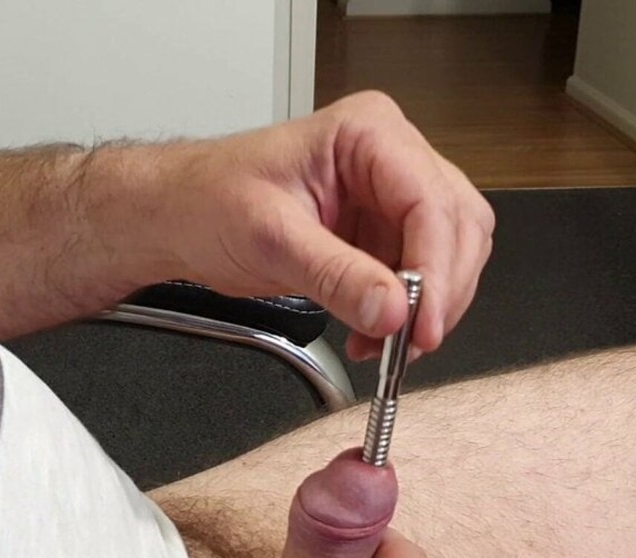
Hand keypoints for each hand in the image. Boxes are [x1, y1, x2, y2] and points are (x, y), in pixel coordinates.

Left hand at [104, 91, 493, 355]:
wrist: (181, 218)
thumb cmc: (209, 201)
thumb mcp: (271, 238)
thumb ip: (336, 276)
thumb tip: (393, 311)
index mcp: (366, 134)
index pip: (429, 200)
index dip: (435, 267)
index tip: (420, 322)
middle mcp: (388, 159)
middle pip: (454, 226)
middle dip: (438, 291)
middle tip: (410, 342)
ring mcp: (386, 198)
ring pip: (445, 255)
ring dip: (424, 308)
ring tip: (384, 345)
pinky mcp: (377, 235)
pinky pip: (412, 278)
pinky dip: (401, 314)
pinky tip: (371, 336)